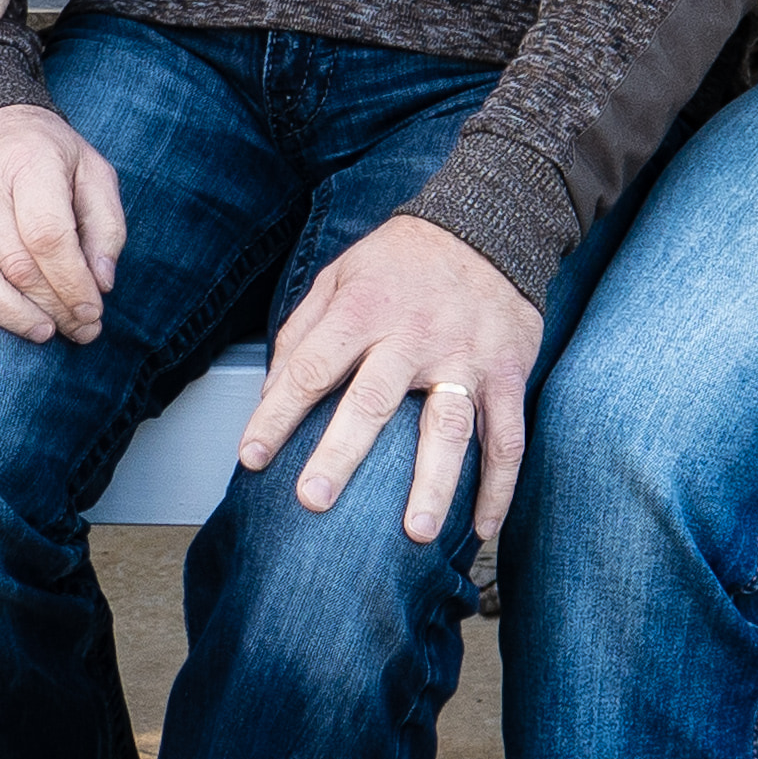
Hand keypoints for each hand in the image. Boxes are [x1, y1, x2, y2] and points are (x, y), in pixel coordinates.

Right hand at [0, 103, 129, 347]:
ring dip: (9, 314)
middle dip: (52, 306)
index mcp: (27, 162)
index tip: (92, 312)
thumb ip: (106, 225)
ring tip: (41, 331)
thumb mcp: (91, 170)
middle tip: (78, 329)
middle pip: (15, 263)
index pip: (48, 237)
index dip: (73, 283)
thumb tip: (101, 282)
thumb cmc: (43, 152)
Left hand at [233, 215, 541, 545]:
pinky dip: (498, 486)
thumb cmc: (400, 261)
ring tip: (415, 534)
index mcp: (364, 310)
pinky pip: (506, 437)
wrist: (491, 224)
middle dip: (342, 451)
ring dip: (434, 483)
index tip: (250, 459)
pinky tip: (481, 529)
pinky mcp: (507, 373)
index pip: (310, 367)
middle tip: (313, 500)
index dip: (276, 414)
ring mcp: (465, 358)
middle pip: (374, 400)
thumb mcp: (341, 275)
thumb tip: (271, 392)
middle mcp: (414, 336)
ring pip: (449, 427)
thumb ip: (304, 331)